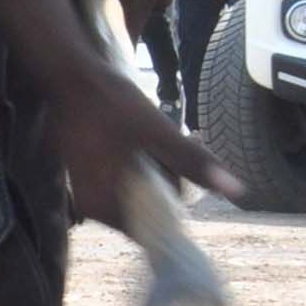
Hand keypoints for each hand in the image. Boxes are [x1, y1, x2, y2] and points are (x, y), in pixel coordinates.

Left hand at [51, 0, 172, 43]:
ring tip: (74, 8)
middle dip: (96, 33)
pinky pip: (128, 9)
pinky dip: (108, 8)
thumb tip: (50, 24)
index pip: (121, 36)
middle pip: (125, 32)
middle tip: (65, 26)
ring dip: (102, 20)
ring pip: (126, 21)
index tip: (67, 49)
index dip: (94, 46)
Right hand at [51, 58, 239, 230]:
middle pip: (148, 211)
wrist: (69, 77)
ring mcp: (90, 191)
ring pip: (139, 193)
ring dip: (155, 171)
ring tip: (150, 139)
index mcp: (104, 207)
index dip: (174, 200)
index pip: (155, 228)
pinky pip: (126, 182)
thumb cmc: (110, 102)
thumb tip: (236, 192)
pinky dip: (140, 165)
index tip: (174, 165)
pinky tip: (140, 140)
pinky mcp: (89, 176)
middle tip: (164, 144)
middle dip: (165, 182)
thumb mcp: (157, 132)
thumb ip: (193, 163)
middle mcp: (94, 207)